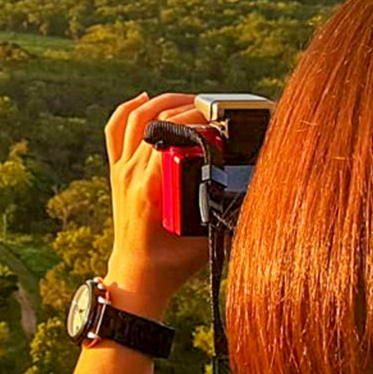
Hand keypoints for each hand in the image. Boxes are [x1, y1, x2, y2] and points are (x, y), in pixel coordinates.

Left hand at [101, 92, 210, 319]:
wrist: (136, 275)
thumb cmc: (171, 263)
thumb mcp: (205, 240)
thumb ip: (227, 216)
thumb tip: (258, 195)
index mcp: (150, 188)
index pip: (172, 137)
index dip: (198, 123)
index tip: (222, 123)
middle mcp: (131, 173)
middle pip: (155, 121)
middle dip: (188, 109)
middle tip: (214, 110)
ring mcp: (121, 169)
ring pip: (134, 117)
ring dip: (162, 101)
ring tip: (189, 101)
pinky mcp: (116, 170)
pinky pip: (115, 129)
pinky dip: (128, 108)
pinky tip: (146, 98)